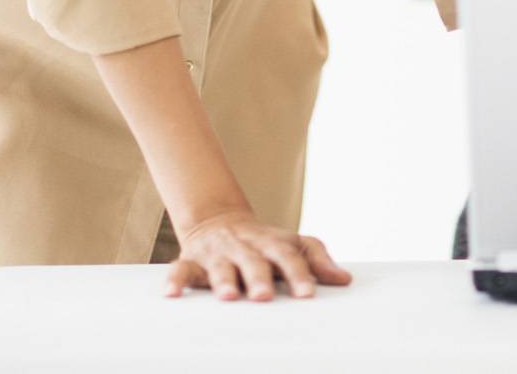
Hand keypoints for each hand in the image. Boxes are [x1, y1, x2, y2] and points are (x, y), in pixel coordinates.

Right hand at [163, 209, 351, 300]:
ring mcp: (219, 254)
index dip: (298, 274)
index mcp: (272, 243)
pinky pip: (182, 269)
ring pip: (221, 266)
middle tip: (264, 297)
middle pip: (254, 261)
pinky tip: (172, 293)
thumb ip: (317, 259)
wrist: (219, 220)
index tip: (307, 294)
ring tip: (228, 297)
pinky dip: (176, 280)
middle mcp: (245, 248)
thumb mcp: (292, 243)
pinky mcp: (193, 261)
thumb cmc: (263, 242)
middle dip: (259, 278)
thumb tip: (343, 279)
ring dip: (223, 281)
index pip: (288, 257)